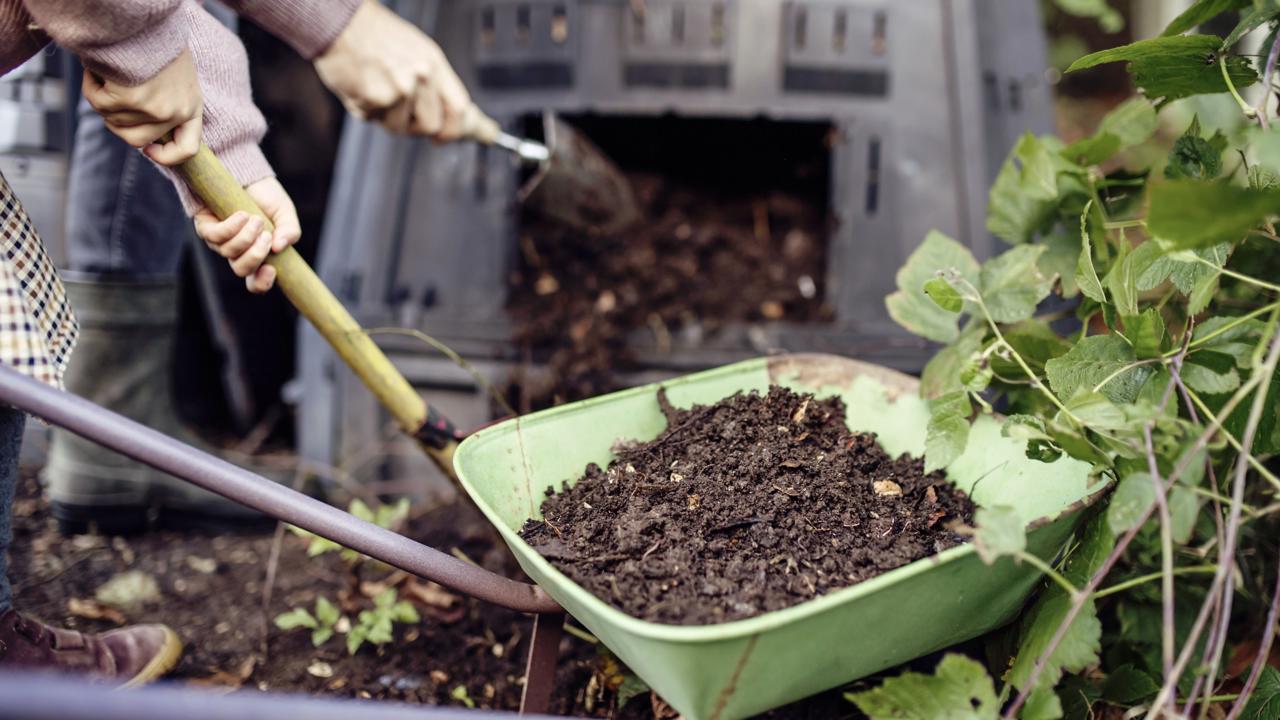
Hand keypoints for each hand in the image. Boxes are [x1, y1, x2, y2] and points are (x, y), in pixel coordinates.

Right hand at [81, 48, 202, 165]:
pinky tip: (99, 67)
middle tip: (111, 96)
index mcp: (192, 106)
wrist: (145, 19)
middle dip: (117, 122)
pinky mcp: (129, 99)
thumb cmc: (156, 41)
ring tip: (110, 72)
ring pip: (113, 121)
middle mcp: (175, 112)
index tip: (147, 148)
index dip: (166, 156)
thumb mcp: (175, 76)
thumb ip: (166, 102)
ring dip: (103, 99)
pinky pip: (98, 103)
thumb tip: (143, 135)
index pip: (188, 149)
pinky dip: (92, 86)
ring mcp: (153, 109)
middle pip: (137, 140)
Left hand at [192, 179, 300, 293]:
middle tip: (265, 235)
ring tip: (256, 219)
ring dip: (245, 237)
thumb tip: (279, 247)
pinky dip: (231, 227)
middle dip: (255, 255)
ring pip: (229, 253)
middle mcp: (237, 252)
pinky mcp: (206, 227)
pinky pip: (215, 237)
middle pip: (241, 270)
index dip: (262, 283)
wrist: (246, 173)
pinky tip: (242, 215)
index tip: (271, 270)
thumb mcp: (285, 213)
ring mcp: (220, 242)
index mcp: (258, 254)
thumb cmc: (265, 196)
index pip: (256, 282)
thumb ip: (290, 231)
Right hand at [314, 0, 470, 139]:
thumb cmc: (374, 36)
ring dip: (385, 117)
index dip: (454, 130)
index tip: (443, 137)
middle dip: (414, 126)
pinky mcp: (375, 98)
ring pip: (399, 128)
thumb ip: (433, 84)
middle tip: (397, 109)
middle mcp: (421, 76)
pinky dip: (364, 108)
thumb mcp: (416, 51)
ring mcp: (399, 89)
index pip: (459, 109)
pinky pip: (373, 120)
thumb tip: (447, 116)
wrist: (338, 22)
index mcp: (434, 63)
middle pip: (431, 126)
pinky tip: (359, 85)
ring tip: (374, 87)